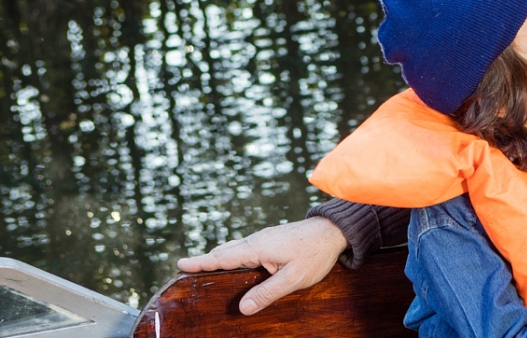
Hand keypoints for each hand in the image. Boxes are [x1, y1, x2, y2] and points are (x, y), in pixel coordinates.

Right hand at [176, 217, 348, 314]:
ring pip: (235, 248)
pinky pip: (246, 248)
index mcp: (258, 248)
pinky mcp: (272, 239)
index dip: (202, 262)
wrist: (334, 230)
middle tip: (185, 269)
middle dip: (205, 260)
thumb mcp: (294, 278)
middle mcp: (257, 240)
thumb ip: (268, 293)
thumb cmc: (316, 253)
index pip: (223, 257)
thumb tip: (243, 308)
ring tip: (203, 267)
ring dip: (219, 257)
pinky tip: (234, 263)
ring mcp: (264, 238)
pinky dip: (233, 255)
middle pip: (225, 252)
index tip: (180, 263)